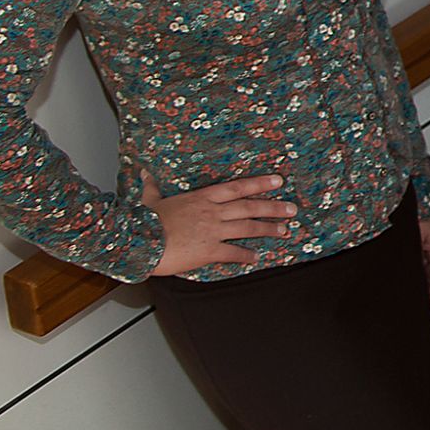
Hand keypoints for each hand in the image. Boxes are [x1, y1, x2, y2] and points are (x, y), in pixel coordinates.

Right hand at [143, 173, 296, 276]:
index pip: (237, 187)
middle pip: (249, 207)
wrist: (137, 242)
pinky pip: (233, 252)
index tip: (278, 180)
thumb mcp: (148, 200)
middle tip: (292, 209)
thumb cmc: (142, 222)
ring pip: (247, 228)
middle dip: (273, 207)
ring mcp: (212, 231)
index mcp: (201, 198)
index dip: (259, 183)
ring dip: (268, 229)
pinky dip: (246, 255)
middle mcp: (212, 212)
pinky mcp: (208, 250)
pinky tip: (256, 257)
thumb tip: (145, 172)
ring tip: (283, 230)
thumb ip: (151, 187)